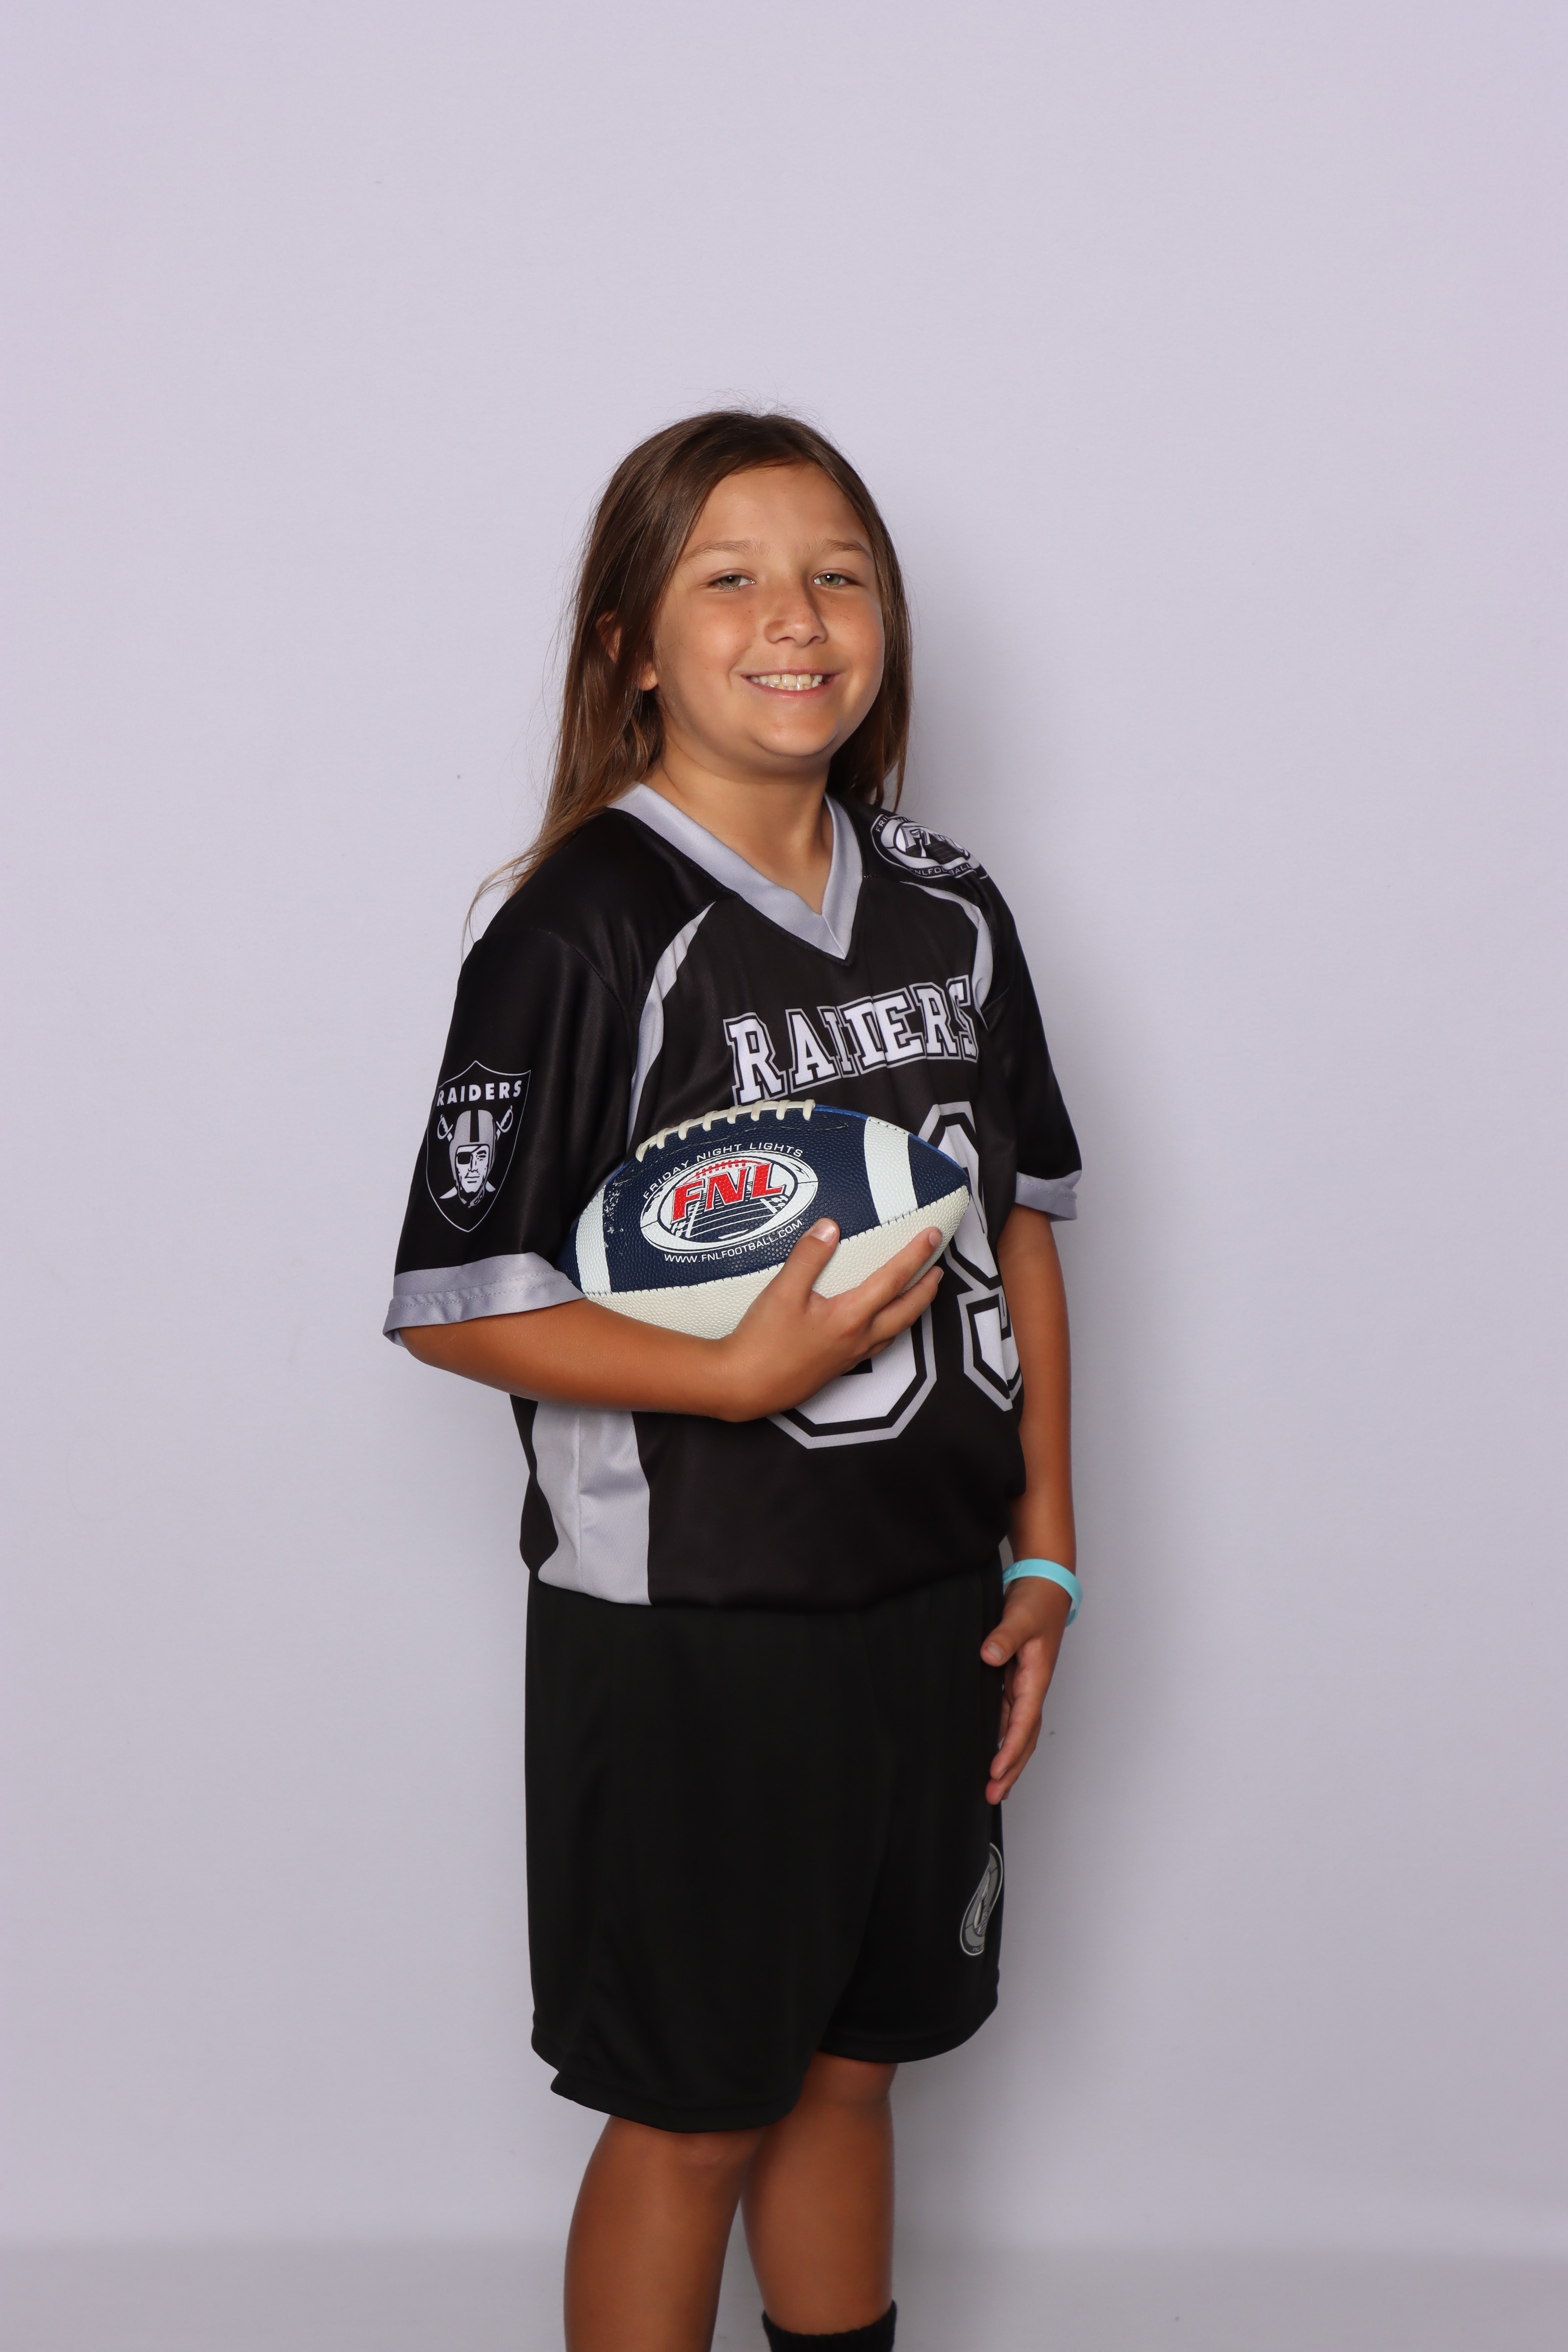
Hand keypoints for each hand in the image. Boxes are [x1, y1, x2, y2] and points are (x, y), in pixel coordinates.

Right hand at [713, 1219, 943, 1421]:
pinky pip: (878, 1345)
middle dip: (926, 1288)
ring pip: (895, 1331)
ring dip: (913, 1310)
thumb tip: (830, 1227)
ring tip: (920, 1294)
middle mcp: (858, 1338)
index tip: (930, 1236)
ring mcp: (850, 1356)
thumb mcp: (781, 1291)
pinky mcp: (838, 1368)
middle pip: (906, 1310)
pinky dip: (891, 1329)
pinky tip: (881, 1326)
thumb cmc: (762, 1340)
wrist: (745, 1386)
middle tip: (939, 1269)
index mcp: (850, 1317)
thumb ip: (808, 1257)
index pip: (892, 1280)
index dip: (914, 1255)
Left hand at [981, 1577, 1071, 1802]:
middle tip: (994, 1796)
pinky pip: (1008, 1715)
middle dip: (1011, 1768)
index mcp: (1035, 1678)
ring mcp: (1024, 1685)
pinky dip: (1001, 1736)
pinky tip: (988, 1748)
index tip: (996, 1770)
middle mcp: (1031, 1687)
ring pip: (1017, 1731)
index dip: (1009, 1748)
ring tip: (993, 1785)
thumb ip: (1004, 1636)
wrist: (1044, 1586)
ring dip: (1007, 1758)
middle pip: (1024, 1738)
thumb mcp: (1019, 1616)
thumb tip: (988, 1654)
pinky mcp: (1015, 1678)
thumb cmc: (1037, 1601)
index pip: (1022, 1722)